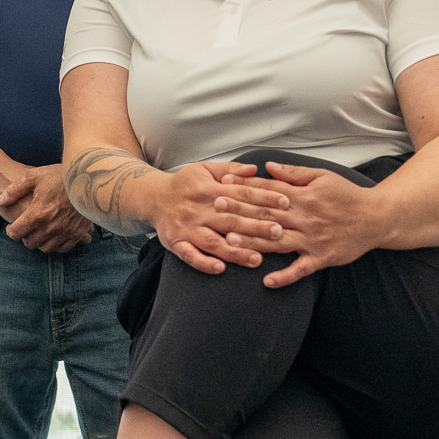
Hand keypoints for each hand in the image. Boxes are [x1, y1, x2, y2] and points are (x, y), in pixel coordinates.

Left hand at [0, 165, 92, 253]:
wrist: (90, 178)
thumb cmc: (60, 175)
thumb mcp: (34, 176)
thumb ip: (14, 190)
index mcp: (37, 213)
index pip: (17, 232)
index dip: (12, 230)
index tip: (13, 227)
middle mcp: (51, 227)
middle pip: (30, 242)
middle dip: (25, 237)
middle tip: (26, 229)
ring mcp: (65, 232)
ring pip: (45, 248)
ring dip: (39, 242)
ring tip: (39, 232)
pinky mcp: (78, 233)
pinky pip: (63, 248)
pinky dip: (56, 245)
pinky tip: (53, 235)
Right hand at [148, 162, 286, 274]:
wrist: (152, 197)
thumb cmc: (184, 184)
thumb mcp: (205, 169)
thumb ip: (230, 169)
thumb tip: (255, 169)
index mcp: (208, 189)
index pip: (241, 194)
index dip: (264, 198)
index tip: (286, 203)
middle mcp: (198, 209)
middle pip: (231, 220)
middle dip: (256, 227)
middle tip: (279, 233)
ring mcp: (187, 227)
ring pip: (213, 242)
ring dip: (235, 252)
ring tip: (257, 259)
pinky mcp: (176, 243)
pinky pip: (190, 256)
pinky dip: (204, 263)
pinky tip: (220, 269)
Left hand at [216, 163, 390, 288]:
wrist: (377, 218)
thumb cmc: (347, 195)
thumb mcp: (322, 176)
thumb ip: (294, 174)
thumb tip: (266, 167)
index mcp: (305, 195)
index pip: (270, 190)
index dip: (246, 187)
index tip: (224, 184)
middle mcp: (306, 217)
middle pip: (268, 214)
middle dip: (240, 211)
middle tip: (216, 208)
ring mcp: (313, 239)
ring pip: (278, 241)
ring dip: (254, 242)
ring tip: (230, 242)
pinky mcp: (322, 258)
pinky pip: (301, 269)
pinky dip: (285, 276)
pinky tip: (266, 281)